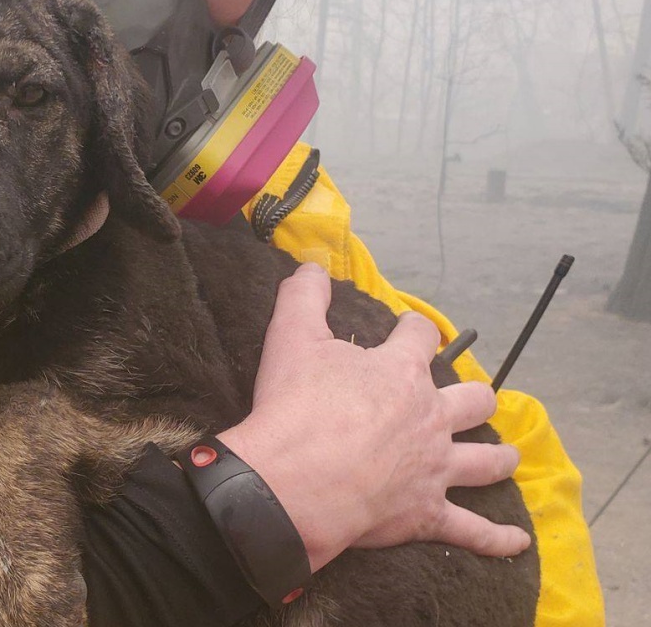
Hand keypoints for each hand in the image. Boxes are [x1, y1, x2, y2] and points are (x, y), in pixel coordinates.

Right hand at [217, 262, 530, 572]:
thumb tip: (313, 266)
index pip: (421, 336)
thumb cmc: (296, 407)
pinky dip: (496, 538)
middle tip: (467, 398)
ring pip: (486, 461)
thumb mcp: (292, 337)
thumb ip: (304, 296)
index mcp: (401, 372)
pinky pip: (472, 529)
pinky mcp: (427, 514)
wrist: (296, 481)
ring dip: (499, 458)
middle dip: (474, 396)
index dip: (415, 330)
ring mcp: (435, 468)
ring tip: (508, 457)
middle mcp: (430, 417)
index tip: (408, 330)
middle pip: (473, 399)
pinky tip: (517, 542)